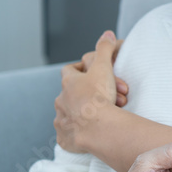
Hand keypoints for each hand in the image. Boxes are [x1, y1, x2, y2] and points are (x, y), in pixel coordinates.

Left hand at [55, 30, 127, 152]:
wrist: (97, 128)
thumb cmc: (99, 97)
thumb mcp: (104, 67)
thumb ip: (105, 49)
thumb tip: (107, 34)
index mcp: (68, 83)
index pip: (69, 70)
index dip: (80, 69)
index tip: (92, 72)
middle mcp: (61, 100)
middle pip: (72, 93)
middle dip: (90, 94)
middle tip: (111, 97)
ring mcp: (61, 119)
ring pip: (70, 113)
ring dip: (84, 112)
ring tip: (104, 114)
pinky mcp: (64, 137)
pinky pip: (68, 132)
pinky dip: (77, 131)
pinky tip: (89, 131)